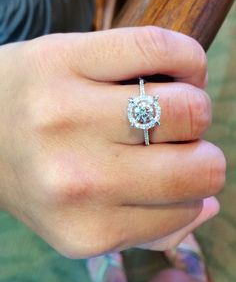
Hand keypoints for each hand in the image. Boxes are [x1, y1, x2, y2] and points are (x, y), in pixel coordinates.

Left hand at [0, 27, 225, 257]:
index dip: (190, 187)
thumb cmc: (39, 177)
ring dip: (193, 107)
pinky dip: (186, 60)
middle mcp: (77, 179)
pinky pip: (161, 49)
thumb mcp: (81, 224)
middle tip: (176, 140)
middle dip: (200, 152)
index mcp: (86, 229)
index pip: (185, 208)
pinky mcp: (64, 57)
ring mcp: (68, 113)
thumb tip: (207, 207)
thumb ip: (147, 232)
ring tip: (168, 105)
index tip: (170, 169)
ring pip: (188, 108)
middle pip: (199, 165)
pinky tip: (175, 71)